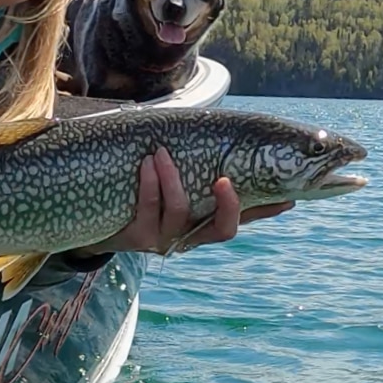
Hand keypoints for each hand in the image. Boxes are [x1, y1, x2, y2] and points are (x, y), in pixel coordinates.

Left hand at [75, 147, 294, 256]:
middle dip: (227, 206)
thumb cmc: (142, 191)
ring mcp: (163, 240)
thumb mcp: (174, 181)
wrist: (95, 217)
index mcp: (204, 223)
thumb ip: (202, 170)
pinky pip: (148, 210)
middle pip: (222, 231)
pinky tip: (147, 163)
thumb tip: (237, 142)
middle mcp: (189, 236)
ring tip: (161, 154)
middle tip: (224, 180)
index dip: (266, 212)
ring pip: (180, 214)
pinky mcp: (135, 238)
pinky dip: (150, 184)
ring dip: (173, 181)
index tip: (288, 197)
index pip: (245, 217)